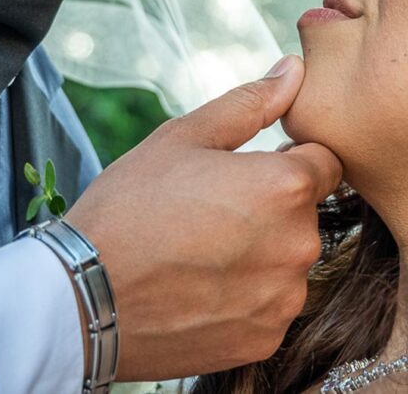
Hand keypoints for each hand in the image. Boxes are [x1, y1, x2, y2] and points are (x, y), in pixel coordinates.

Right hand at [65, 55, 342, 380]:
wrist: (81, 298)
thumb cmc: (130, 207)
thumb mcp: (184, 137)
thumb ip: (251, 103)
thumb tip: (293, 69)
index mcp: (286, 186)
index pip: (326, 162)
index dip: (292, 159)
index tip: (253, 170)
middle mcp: (298, 244)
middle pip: (307, 213)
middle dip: (274, 207)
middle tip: (214, 211)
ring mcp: (284, 298)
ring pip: (289, 261)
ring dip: (262, 253)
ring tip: (204, 251)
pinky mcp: (265, 338)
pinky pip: (272, 305)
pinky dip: (247, 296)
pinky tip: (203, 288)